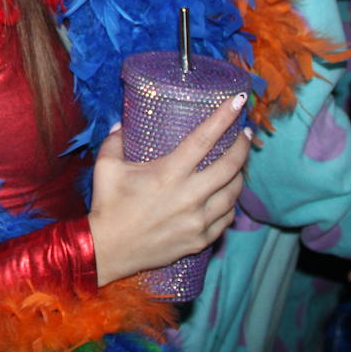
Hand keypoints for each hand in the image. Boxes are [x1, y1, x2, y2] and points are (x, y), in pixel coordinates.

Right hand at [89, 93, 251, 285]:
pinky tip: (227, 197)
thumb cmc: (108, 205)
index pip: (203, 139)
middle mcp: (189, 196)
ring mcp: (198, 220)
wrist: (109, 250)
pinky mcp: (200, 239)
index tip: (238, 101)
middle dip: (242, 146)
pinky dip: (230, 205)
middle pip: (231, 166)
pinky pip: (227, 219)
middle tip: (244, 134)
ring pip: (234, 194)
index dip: (223, 118)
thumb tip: (121, 123)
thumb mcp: (106, 167)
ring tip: (237, 165)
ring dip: (239, 176)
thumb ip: (115, 141)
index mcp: (168, 173)